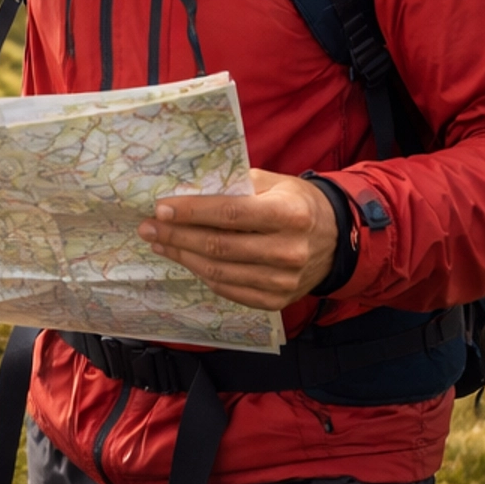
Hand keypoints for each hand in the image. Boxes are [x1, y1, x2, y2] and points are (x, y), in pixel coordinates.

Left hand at [138, 170, 338, 311]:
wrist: (335, 240)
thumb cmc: (297, 204)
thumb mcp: (275, 182)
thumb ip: (237, 186)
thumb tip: (189, 190)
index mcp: (289, 214)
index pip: (230, 214)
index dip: (192, 212)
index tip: (162, 208)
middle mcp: (289, 251)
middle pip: (219, 246)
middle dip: (177, 235)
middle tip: (149, 226)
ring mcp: (284, 281)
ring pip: (219, 272)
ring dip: (183, 256)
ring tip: (160, 242)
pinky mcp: (277, 300)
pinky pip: (229, 290)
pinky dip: (202, 275)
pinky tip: (186, 259)